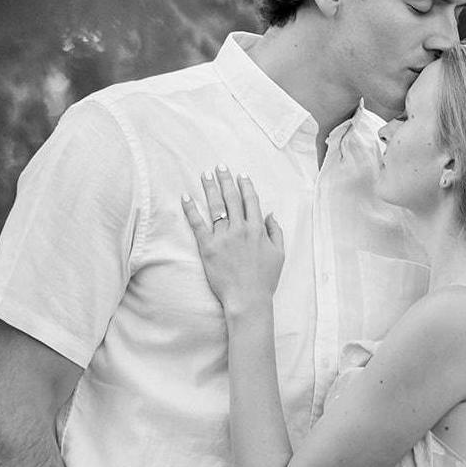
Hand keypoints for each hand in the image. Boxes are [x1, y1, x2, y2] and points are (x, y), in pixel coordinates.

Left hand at [182, 166, 283, 309]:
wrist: (248, 299)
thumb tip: (269, 214)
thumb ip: (275, 232)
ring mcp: (223, 237)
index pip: (251, 201)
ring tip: (205, 174)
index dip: (246, 186)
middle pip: (232, 198)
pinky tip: (185, 197)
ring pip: (216, 206)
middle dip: (226, 180)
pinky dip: (191, 209)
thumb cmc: (264, 280)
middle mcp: (240, 229)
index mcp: (257, 229)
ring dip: (210, 188)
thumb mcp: (279, 254)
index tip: (241, 175)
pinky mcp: (208, 247)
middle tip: (220, 167)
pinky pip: (198, 224)